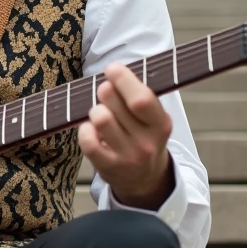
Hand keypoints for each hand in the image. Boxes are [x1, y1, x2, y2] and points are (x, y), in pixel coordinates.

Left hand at [78, 62, 173, 210]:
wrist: (145, 179)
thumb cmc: (143, 137)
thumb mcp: (152, 118)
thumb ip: (139, 95)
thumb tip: (116, 68)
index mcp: (161, 124)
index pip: (141, 99)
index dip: (123, 80)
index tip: (113, 69)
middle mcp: (147, 142)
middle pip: (115, 104)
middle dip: (105, 90)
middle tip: (104, 91)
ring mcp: (128, 157)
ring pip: (101, 119)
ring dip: (96, 110)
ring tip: (100, 112)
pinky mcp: (109, 168)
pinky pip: (88, 141)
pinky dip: (85, 130)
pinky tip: (91, 130)